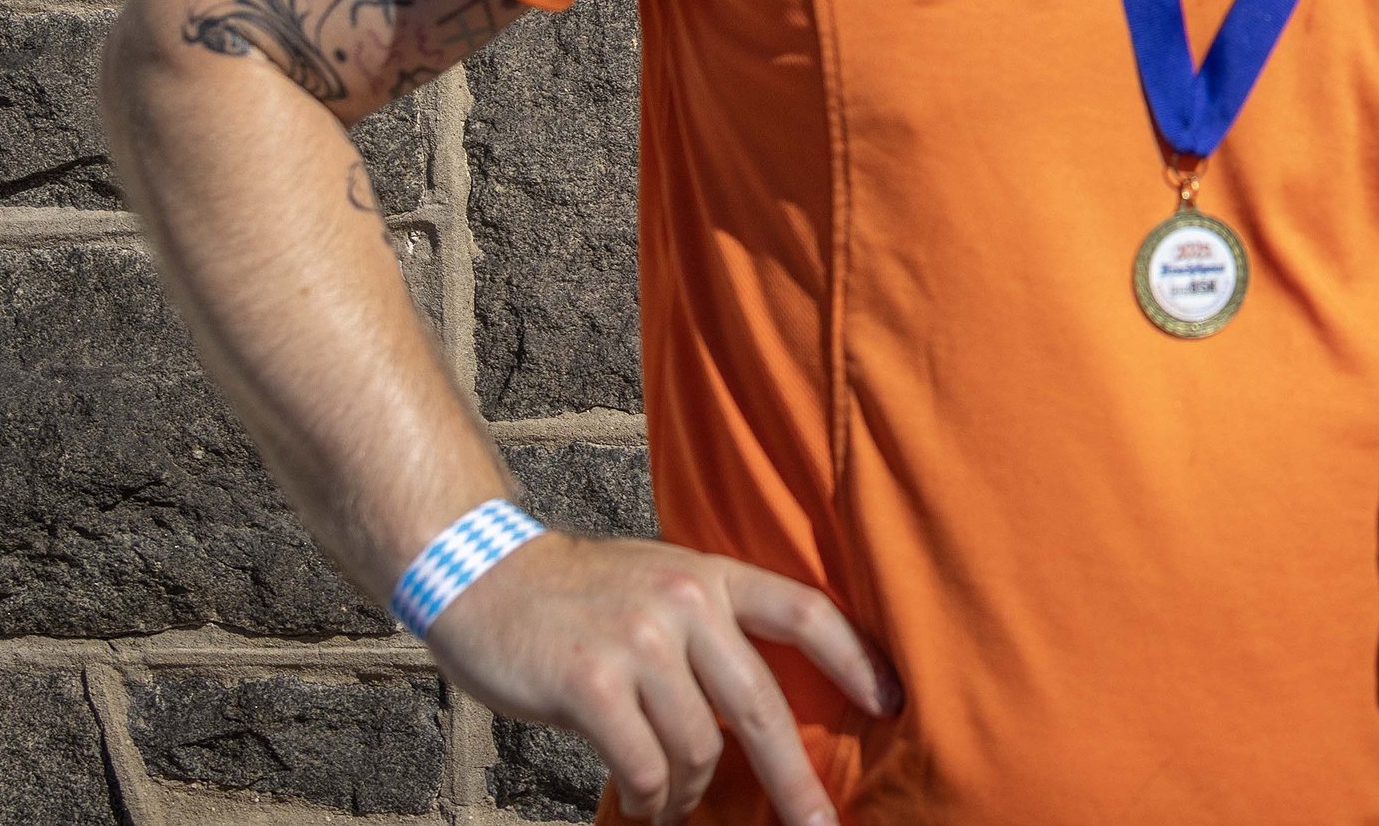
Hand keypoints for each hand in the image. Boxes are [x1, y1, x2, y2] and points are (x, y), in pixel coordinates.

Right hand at [425, 533, 899, 825]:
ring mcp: (638, 641)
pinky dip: (648, 800)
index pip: (804, 612)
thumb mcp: (659, 589)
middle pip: (763, 704)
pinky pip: (644, 769)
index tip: (895, 703)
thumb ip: (710, 636)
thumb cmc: (579, 599)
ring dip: (688, 793)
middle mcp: (684, 603)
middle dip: (797, 779)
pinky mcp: (592, 683)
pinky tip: (642, 804)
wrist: (482, 581)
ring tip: (668, 802)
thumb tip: (759, 721)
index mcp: (710, 575)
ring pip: (698, 749)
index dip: (857, 658)